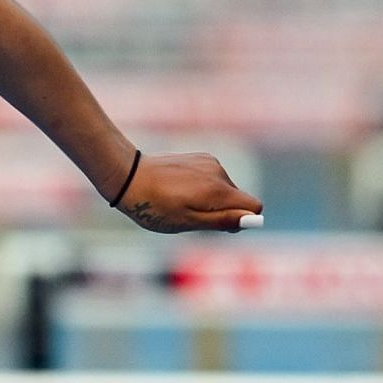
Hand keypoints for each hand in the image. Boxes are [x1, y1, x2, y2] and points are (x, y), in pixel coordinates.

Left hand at [115, 151, 263, 233]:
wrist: (128, 176)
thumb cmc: (155, 206)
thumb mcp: (187, 221)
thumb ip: (221, 220)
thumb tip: (252, 220)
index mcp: (218, 190)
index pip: (254, 206)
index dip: (243, 220)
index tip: (221, 226)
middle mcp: (219, 172)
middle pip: (238, 198)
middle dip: (224, 211)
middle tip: (191, 217)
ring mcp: (209, 162)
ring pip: (224, 188)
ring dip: (211, 199)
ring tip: (180, 202)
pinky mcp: (200, 157)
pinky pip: (212, 177)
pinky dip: (203, 187)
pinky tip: (178, 189)